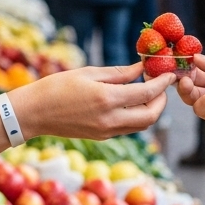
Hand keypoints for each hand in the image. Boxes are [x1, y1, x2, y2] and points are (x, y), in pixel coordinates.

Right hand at [13, 64, 172, 140]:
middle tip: (161, 85)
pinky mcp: (102, 136)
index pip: (147, 94)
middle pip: (151, 116)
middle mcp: (110, 119)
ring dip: (151, 110)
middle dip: (162, 100)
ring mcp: (107, 131)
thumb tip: (142, 68)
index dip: (162, 83)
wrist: (33, 114)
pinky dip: (137, 116)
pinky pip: (128, 128)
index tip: (170, 73)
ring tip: (148, 92)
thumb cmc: (57, 87)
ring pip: (142, 125)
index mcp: (107, 99)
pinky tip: (132, 101)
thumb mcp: (89, 73)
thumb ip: (119, 73)